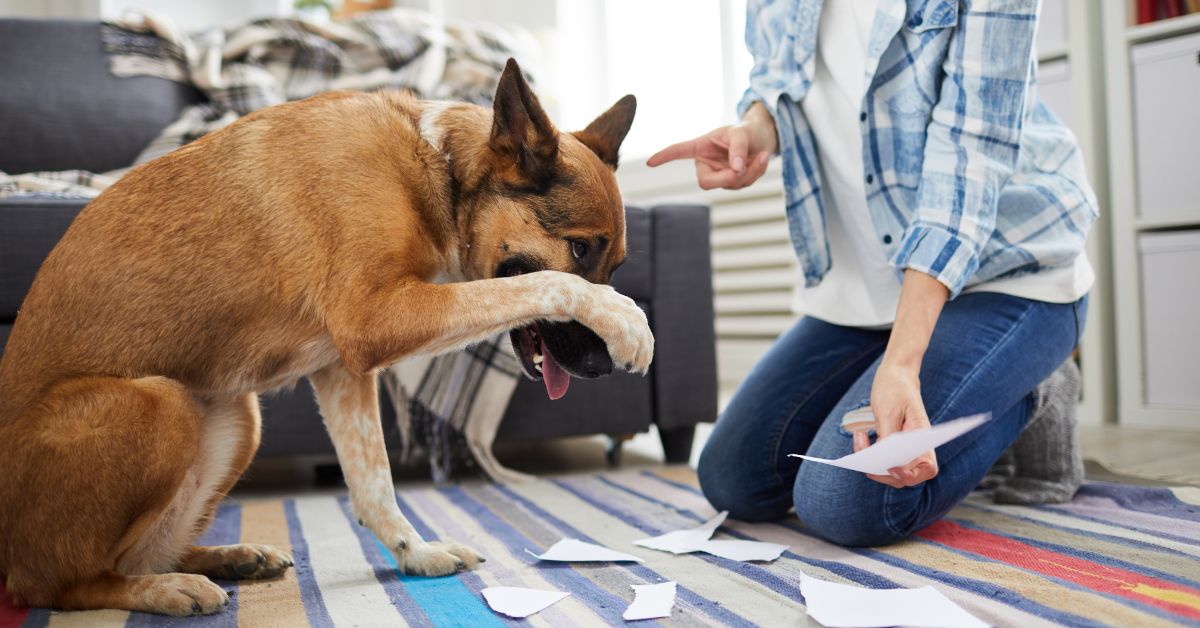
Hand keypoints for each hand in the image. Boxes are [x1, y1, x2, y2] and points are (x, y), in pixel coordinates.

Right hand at [646, 102, 776, 189]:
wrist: (763, 139)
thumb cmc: (747, 131)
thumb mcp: (742, 133)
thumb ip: (738, 149)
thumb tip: (736, 169)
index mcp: (700, 147)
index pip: (679, 152)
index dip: (665, 156)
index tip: (649, 163)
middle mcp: (706, 163)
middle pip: (705, 182)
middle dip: (726, 178)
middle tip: (742, 170)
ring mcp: (719, 175)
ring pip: (730, 184)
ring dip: (750, 172)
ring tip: (762, 155)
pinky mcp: (733, 182)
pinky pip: (743, 184)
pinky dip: (756, 172)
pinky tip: (762, 159)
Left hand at [857, 363, 938, 487]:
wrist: (895, 376)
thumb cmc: (895, 390)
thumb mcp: (889, 411)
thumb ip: (888, 436)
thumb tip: (883, 459)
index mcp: (924, 439)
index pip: (926, 469)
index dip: (910, 475)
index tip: (891, 468)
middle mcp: (917, 448)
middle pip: (905, 476)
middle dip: (882, 473)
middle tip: (864, 460)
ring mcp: (904, 449)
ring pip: (890, 471)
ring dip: (871, 463)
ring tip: (859, 440)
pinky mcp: (892, 447)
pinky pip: (881, 460)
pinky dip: (868, 454)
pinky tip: (860, 437)